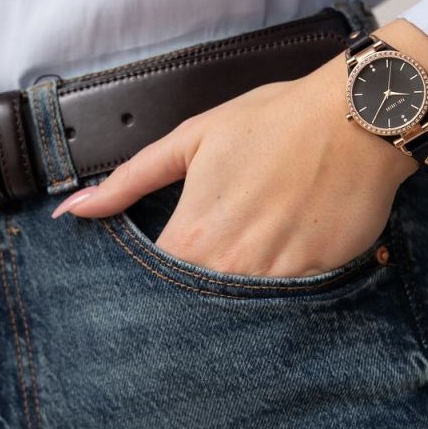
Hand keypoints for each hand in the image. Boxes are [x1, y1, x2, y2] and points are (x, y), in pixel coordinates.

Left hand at [51, 18, 427, 276]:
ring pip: (246, 311)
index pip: (156, 288)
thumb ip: (129, 180)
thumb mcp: (192, 139)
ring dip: (242, 292)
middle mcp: (232, 266)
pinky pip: (293, 302)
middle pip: (199, 307)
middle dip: (198, 294)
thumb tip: (73, 210)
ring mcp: (279, 277)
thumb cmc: (274, 120)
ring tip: (255, 253)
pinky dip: (286, 289)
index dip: (156, 284)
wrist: (354, 117)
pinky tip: (289, 254)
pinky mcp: (320, 278)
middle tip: (219, 258)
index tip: (167, 272)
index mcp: (194, 234)